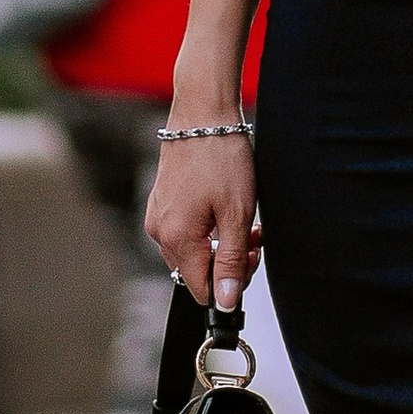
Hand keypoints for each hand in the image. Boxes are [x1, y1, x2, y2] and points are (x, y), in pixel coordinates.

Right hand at [144, 127, 261, 307]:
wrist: (203, 111)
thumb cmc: (221, 156)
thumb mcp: (237, 213)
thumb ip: (232, 261)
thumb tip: (227, 302)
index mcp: (176, 238)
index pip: (200, 289)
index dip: (230, 285)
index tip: (252, 261)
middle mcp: (159, 231)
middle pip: (196, 271)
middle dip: (229, 262)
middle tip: (254, 238)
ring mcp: (158, 215)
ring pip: (193, 251)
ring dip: (220, 245)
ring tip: (245, 221)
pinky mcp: (162, 202)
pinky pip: (185, 231)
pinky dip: (208, 229)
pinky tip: (226, 210)